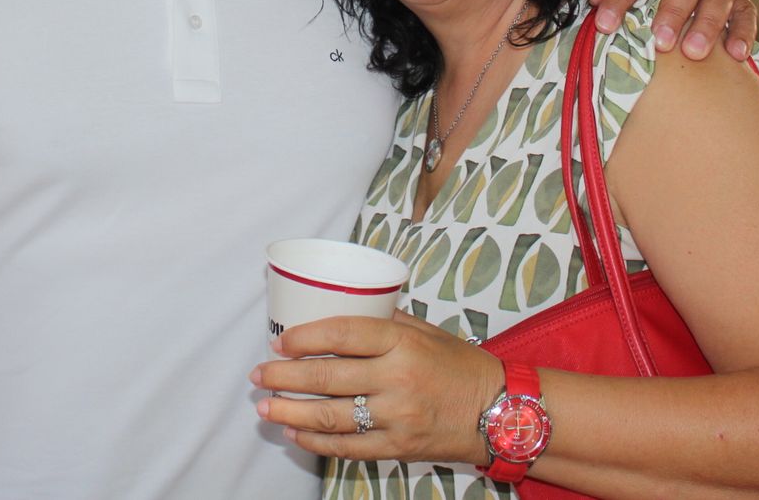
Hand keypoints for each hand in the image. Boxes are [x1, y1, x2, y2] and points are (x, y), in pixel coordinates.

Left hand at [250, 312, 503, 465]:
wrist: (500, 412)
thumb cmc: (460, 366)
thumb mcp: (427, 332)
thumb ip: (386, 322)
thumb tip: (339, 311)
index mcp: (402, 343)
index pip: (342, 335)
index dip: (304, 338)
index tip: (279, 341)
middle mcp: (397, 379)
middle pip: (326, 377)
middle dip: (284, 377)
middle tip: (258, 375)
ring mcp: (397, 417)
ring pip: (330, 416)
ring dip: (290, 412)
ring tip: (265, 407)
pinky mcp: (398, 447)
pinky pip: (348, 447)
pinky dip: (316, 441)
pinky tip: (295, 433)